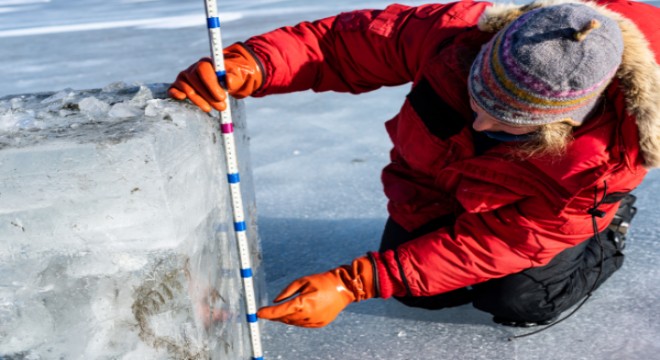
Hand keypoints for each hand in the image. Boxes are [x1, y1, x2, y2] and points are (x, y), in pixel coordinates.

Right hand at [168, 43, 262, 111]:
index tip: (222, 97)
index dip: (211, 84)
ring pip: (187, 89)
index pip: (204, 69)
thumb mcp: (236, 77)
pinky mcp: (178, 87)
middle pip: (195, 81)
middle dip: (208, 96)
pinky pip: (172, 89)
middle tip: (222, 107)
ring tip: (212, 109)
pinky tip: (182, 98)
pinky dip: (175, 94)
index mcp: (206, 63)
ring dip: (199, 101)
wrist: (223, 82)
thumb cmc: (229, 78)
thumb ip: (234, 78)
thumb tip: (228, 81)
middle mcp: (193, 69)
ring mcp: (184, 78)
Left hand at [257, 256, 376, 327]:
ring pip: (293, 322)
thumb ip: (287, 291)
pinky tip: (296, 312)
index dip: (268, 313)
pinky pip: (302, 324)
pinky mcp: (319, 324)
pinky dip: (296, 319)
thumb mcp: (303, 280)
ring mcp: (315, 321)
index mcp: (304, 302)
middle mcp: (309, 314)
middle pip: (286, 318)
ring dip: (285, 318)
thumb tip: (276, 301)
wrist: (344, 288)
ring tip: (283, 310)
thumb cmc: (323, 281)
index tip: (258, 313)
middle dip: (276, 315)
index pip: (281, 311)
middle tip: (267, 311)